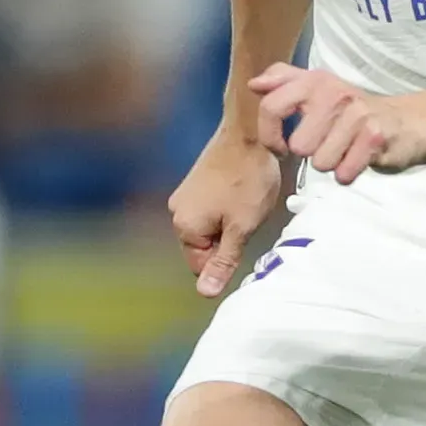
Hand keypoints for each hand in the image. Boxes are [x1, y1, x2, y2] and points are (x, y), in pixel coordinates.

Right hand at [169, 129, 286, 297]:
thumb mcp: (241, 228)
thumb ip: (223, 262)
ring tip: (247, 204)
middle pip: (203, 246)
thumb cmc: (248, 180)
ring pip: (208, 227)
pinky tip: (243, 193)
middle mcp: (177, 211)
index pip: (201, 265)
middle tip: (248, 219)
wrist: (248, 132)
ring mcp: (185, 194)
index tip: (245, 238)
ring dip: (228, 223)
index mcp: (185, 226)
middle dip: (227, 240)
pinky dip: (226, 208)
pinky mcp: (196, 182)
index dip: (225, 260)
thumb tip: (205, 293)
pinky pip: (209, 209)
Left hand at [249, 64, 425, 185]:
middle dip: (310, 153)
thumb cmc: (352, 110)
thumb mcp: (318, 88)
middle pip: (298, 145)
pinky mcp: (375, 137)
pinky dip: (348, 173)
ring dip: (331, 164)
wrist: (406, 120)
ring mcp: (357, 114)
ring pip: (320, 162)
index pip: (271, 107)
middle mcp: (334, 93)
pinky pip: (344, 173)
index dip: (270, 136)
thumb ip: (283, 81)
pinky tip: (358, 159)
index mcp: (314, 80)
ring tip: (344, 150)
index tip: (281, 147)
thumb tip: (254, 84)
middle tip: (326, 144)